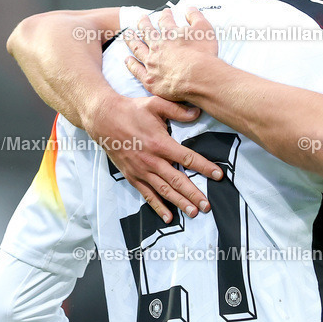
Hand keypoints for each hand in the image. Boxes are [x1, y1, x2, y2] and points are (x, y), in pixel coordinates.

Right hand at [85, 94, 223, 222]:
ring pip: (164, 190)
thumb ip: (177, 110)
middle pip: (177, 180)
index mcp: (160, 143)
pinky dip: (158, 206)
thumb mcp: (155, 104)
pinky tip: (168, 217)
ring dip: (179, 203)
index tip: (218, 175)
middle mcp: (152, 161)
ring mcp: (141, 171)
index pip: (187, 158)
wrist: (103, 119)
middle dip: (194, 194)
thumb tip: (198, 112)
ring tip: (193, 213)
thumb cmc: (131, 110)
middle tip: (207, 206)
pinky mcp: (132, 176)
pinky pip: (147, 194)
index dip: (204, 167)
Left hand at [124, 8, 218, 100]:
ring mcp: (151, 63)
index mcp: (169, 34)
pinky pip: (136, 70)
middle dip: (144, 24)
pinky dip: (131, 64)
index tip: (165, 13)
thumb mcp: (204, 29)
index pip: (165, 21)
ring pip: (137, 48)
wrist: (199, 77)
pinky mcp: (150, 79)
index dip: (165, 15)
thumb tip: (189, 9)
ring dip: (132, 40)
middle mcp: (157, 46)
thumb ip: (196, 17)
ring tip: (128, 35)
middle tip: (142, 19)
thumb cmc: (203, 55)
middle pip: (146, 32)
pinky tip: (128, 60)